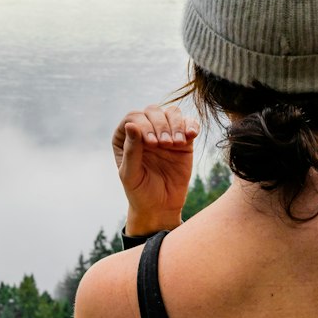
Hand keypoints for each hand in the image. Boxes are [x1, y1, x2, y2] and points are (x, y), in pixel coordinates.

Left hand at [112, 103, 200, 232]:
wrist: (160, 206)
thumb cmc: (140, 191)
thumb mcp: (131, 174)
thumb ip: (131, 150)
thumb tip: (131, 125)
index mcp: (125, 136)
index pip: (133, 117)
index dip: (144, 125)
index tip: (152, 144)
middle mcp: (145, 130)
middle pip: (153, 111)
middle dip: (160, 125)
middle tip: (165, 144)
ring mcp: (165, 133)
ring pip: (172, 113)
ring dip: (176, 125)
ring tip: (177, 144)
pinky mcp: (183, 140)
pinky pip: (189, 124)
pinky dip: (192, 126)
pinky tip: (191, 136)